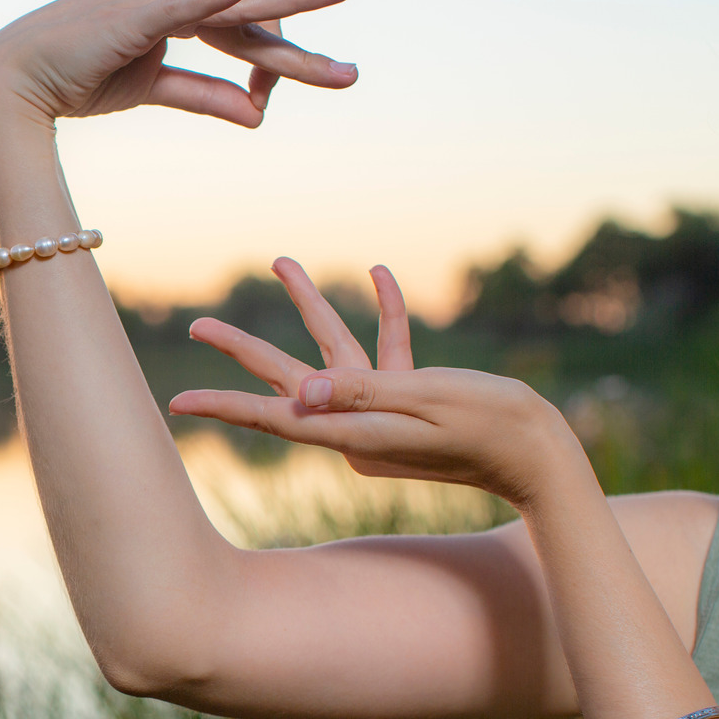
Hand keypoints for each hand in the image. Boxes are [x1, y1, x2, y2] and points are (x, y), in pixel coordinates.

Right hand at [0, 0, 358, 129]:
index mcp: (173, 5)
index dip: (274, 62)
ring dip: (291, 9)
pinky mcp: (134, 12)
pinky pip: (184, 5)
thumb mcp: (151, 90)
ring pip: (235, 10)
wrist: (12, 81)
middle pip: (251, 16)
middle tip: (353, 65)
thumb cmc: (75, 79)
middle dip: (307, 33)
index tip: (291, 91)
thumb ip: (205, 96)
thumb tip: (259, 114)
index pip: (241, 30)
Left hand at [168, 259, 584, 508]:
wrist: (540, 456)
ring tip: (281, 261)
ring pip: (332, 349)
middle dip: (243, 349)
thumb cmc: (490, 426)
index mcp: (352, 433)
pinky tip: (378, 274)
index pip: (275, 416)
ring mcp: (378, 412)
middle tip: (198, 326)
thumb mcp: (425, 401)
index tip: (178, 404)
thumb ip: (365, 392)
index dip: (225, 405)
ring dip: (311, 304)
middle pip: (287, 378)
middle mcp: (355, 425)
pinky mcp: (406, 398)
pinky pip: (384, 350)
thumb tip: (303, 394)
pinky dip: (382, 314)